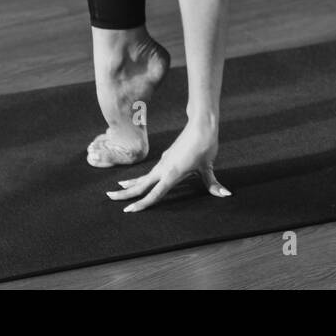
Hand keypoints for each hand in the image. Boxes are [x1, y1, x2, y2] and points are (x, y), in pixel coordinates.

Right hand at [107, 118, 230, 212]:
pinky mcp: (166, 157)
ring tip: (118, 189)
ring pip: (144, 177)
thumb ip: (213, 183)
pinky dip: (142, 177)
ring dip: (131, 184)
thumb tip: (226, 194)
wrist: (201, 125)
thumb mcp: (208, 166)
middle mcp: (164, 168)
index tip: (128, 211)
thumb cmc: (205, 146)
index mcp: (172, 174)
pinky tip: (141, 179)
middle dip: (125, 193)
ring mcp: (163, 162)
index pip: (154, 194)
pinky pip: (151, 171)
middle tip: (109, 198)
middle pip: (140, 184)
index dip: (142, 204)